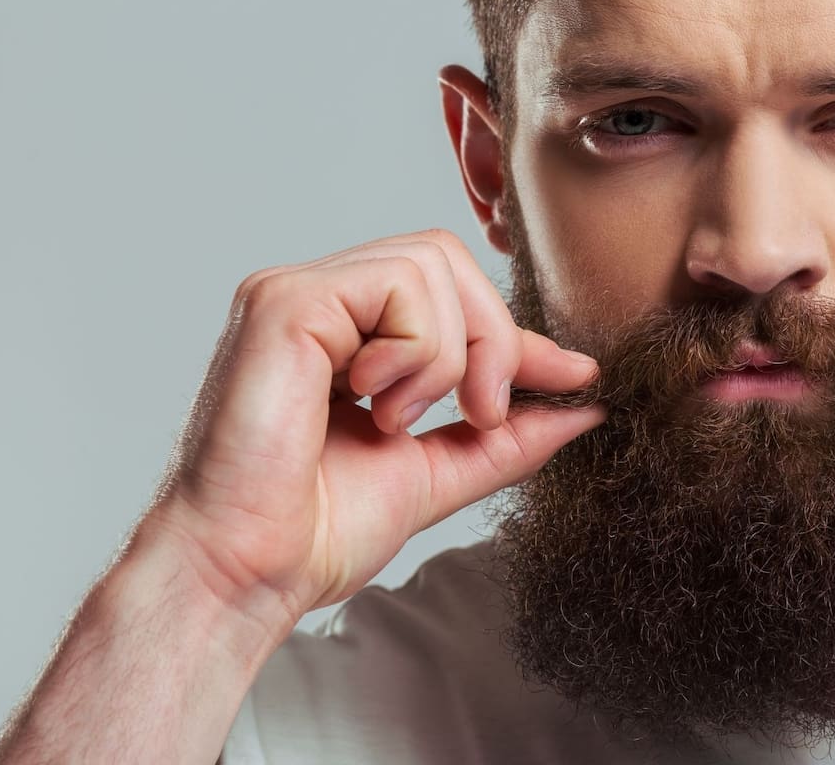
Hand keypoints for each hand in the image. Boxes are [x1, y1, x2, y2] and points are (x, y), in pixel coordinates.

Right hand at [143, 229, 602, 630]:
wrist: (249, 574)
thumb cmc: (315, 532)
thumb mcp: (438, 471)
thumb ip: (506, 434)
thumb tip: (585, 405)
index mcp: (347, 333)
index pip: (450, 295)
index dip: (516, 334)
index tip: (578, 376)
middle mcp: (320, 301)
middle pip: (447, 259)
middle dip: (492, 340)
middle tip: (480, 414)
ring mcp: (298, 294)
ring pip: (430, 263)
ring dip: (448, 354)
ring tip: (400, 420)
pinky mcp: (286, 302)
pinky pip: (398, 284)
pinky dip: (415, 350)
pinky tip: (373, 406)